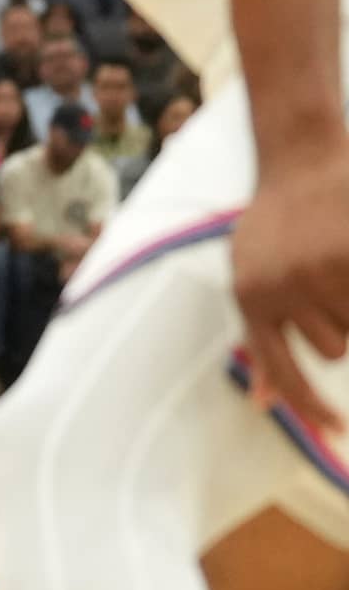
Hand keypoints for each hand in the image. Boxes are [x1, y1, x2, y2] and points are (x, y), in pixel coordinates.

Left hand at [232, 143, 348, 431]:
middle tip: (328, 278)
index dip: (310, 407)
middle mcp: (279, 287)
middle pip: (332, 349)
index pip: (280, 370)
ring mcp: (318, 270)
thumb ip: (259, 338)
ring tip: (336, 261)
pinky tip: (343, 252)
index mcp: (249, 297)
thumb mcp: (251, 277)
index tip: (339, 430)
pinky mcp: (347, 255)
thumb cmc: (277, 225)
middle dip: (340, 323)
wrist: (299, 158)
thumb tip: (262, 402)